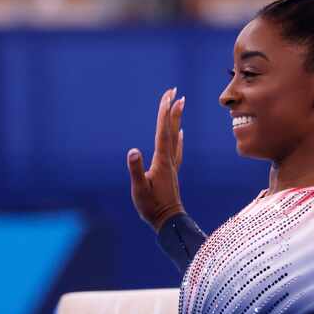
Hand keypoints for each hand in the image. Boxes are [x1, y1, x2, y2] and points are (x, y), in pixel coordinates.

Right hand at [127, 87, 185, 232]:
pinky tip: (180, 133)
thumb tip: (133, 151)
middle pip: (171, 129)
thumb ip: (136, 170)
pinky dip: (177, 137)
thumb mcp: (140, 189)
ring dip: (176, 119)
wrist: (169, 221)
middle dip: (172, 109)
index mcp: (161, 160)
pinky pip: (176, 149)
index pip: (162, 131)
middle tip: (175, 91)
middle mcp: (169, 159)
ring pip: (174, 136)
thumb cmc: (152, 207)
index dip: (165, 112)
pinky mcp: (171, 171)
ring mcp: (172, 165)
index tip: (168, 95)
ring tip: (179, 104)